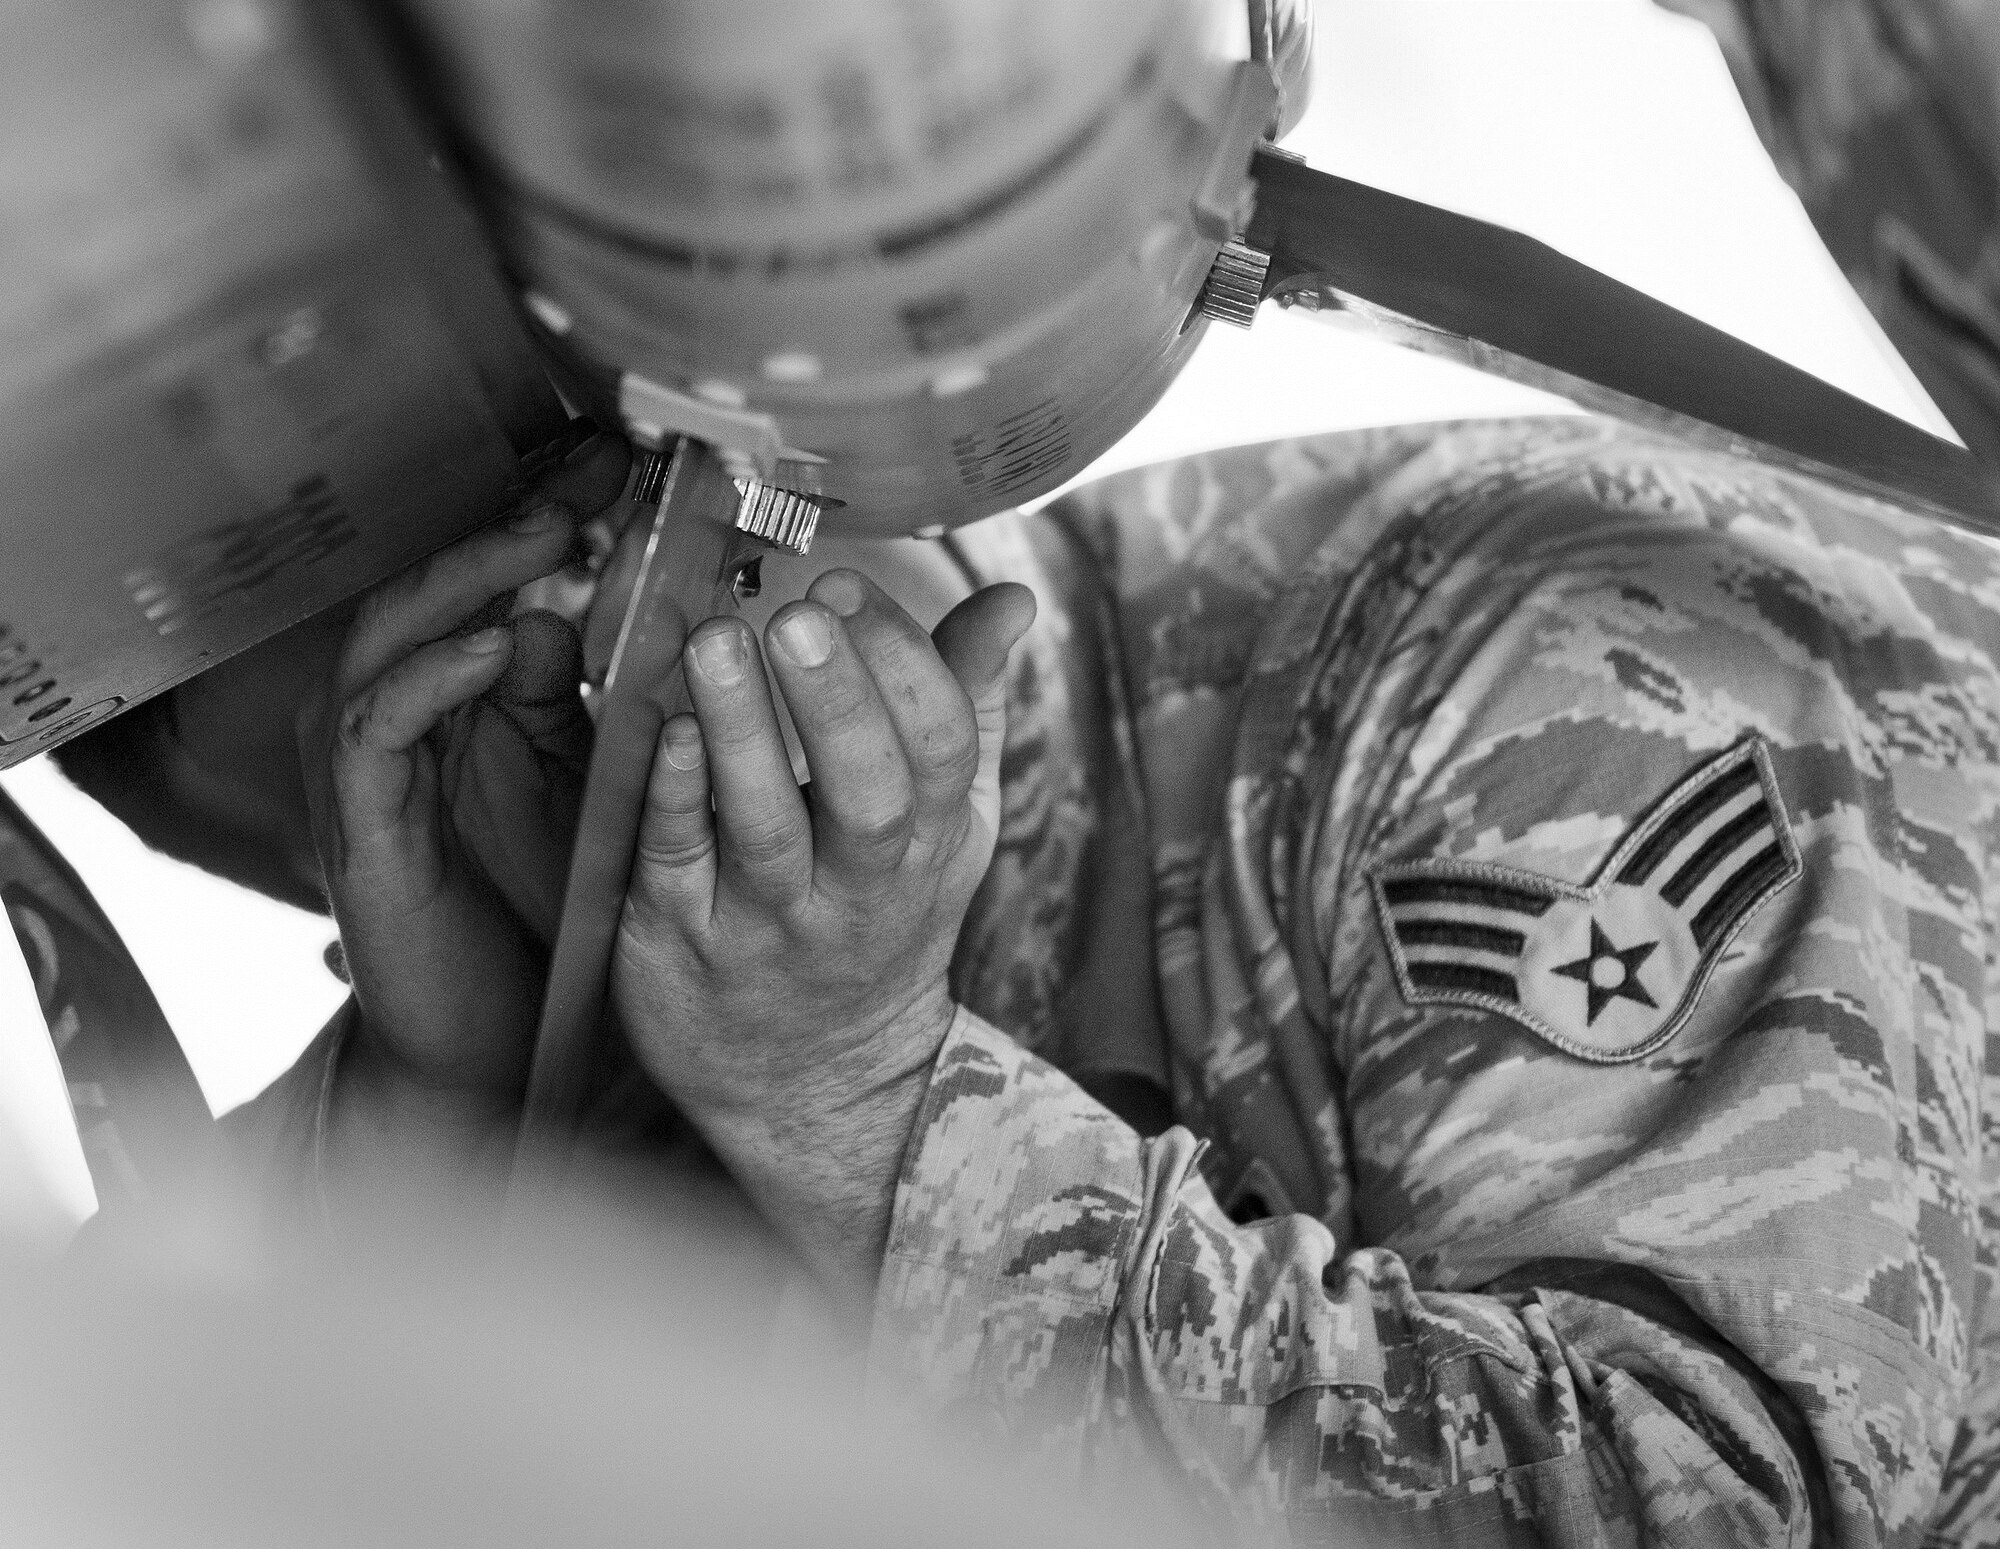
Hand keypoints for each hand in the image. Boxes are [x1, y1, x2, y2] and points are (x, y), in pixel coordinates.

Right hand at [297, 436, 627, 1190]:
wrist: (500, 1041)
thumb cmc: (544, 910)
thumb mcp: (577, 787)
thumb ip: (574, 704)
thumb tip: (569, 609)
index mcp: (458, 696)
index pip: (486, 578)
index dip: (543, 511)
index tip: (620, 459)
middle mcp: (400, 713)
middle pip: (436, 583)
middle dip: (510, 519)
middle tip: (589, 467)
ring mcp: (370, 765)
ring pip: (394, 632)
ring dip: (471, 578)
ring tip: (547, 532)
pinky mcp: (360, 822)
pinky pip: (380, 725)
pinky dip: (437, 677)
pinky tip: (499, 646)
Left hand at [612, 568, 1034, 1302]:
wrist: (813, 1081)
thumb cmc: (878, 919)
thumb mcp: (947, 826)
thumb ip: (969, 704)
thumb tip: (1012, 598)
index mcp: (930, 845)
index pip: (940, 749)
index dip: (901, 665)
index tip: (847, 586)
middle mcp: (859, 890)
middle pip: (869, 796)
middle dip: (839, 702)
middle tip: (798, 616)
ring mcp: (770, 925)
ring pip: (766, 829)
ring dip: (743, 732)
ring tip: (715, 642)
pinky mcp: (682, 945)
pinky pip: (680, 867)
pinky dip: (676, 800)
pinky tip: (664, 732)